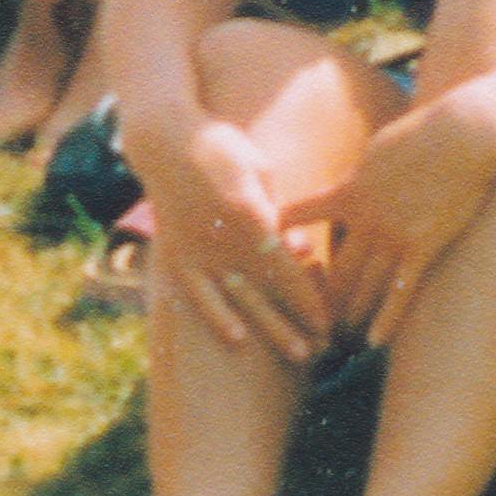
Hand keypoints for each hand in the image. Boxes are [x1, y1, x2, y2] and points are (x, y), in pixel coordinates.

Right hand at [141, 110, 328, 361]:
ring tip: (298, 353)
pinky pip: (198, 294)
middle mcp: (223, 238)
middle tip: (324, 349)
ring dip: (270, 328)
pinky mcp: (176, 255)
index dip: (311, 298)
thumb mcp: (260, 173)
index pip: (289, 269)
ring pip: (239, 300)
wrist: (165, 141)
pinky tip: (236, 339)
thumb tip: (300, 250)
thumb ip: (279, 214)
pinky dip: (217, 317)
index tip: (330, 320)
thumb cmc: (223, 150)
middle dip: (299, 323)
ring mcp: (197, 249)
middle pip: (269, 292)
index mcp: (250, 214)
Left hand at [284, 94, 495, 348]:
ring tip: (337, 335)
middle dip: (318, 294)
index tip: (262, 251)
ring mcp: (394, 235)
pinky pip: (400, 292)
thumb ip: (360, 176)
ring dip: (349, 313)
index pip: (301, 214)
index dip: (281, 232)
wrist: (462, 136)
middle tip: (302, 318)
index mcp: (349, 190)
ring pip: (363, 285)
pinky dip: (386, 319)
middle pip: (333, 264)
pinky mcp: (422, 247)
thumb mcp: (377, 149)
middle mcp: (365, 219)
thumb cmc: (423, 133)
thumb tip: (351, 185)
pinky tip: (374, 341)